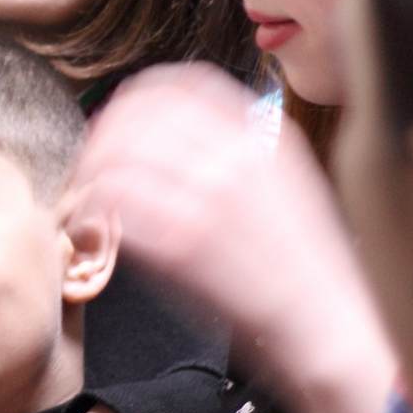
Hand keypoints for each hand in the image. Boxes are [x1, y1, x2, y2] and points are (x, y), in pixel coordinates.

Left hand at [71, 64, 388, 397]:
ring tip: (84, 200)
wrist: (328, 329)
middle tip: (89, 164)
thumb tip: (178, 139)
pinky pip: (115, 201)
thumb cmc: (307, 270)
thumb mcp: (289, 187)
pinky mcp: (185, 243)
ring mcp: (210, 197)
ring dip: (90, 174)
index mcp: (265, 137)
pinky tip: (87, 229)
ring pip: (118, 154)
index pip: (184, 84)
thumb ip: (241, 153)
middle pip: (140, 113)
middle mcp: (237, 157)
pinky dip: (89, 211)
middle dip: (103, 136)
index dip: (138, 99)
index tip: (118, 121)